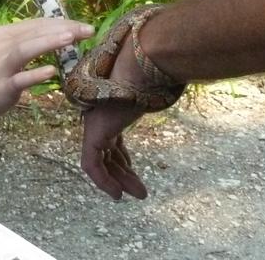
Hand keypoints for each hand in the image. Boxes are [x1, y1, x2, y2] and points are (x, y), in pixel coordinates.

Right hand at [0, 17, 93, 123]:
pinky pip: (21, 79)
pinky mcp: (2, 86)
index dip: (61, 22)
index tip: (82, 25)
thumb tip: (56, 35)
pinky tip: (52, 70)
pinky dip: (36, 74)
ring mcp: (1, 66)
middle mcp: (1, 45)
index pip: (37, 23)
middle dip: (64, 29)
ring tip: (72, 38)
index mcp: (3, 34)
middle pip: (35, 33)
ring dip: (49, 42)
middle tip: (89, 30)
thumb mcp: (1, 51)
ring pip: (26, 50)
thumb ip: (25, 43)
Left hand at [78, 36, 151, 199]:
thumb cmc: (149, 76)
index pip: (110, 138)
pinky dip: (103, 181)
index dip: (120, 156)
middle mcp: (99, 118)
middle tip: (139, 190)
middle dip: (122, 172)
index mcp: (109, 110)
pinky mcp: (92, 133)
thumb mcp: (152, 90)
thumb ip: (154, 94)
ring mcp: (94, 125)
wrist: (136, 69)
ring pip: (101, 161)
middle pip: (108, 152)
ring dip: (117, 181)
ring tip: (139, 196)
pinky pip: (91, 164)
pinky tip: (117, 194)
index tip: (131, 168)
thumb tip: (172, 82)